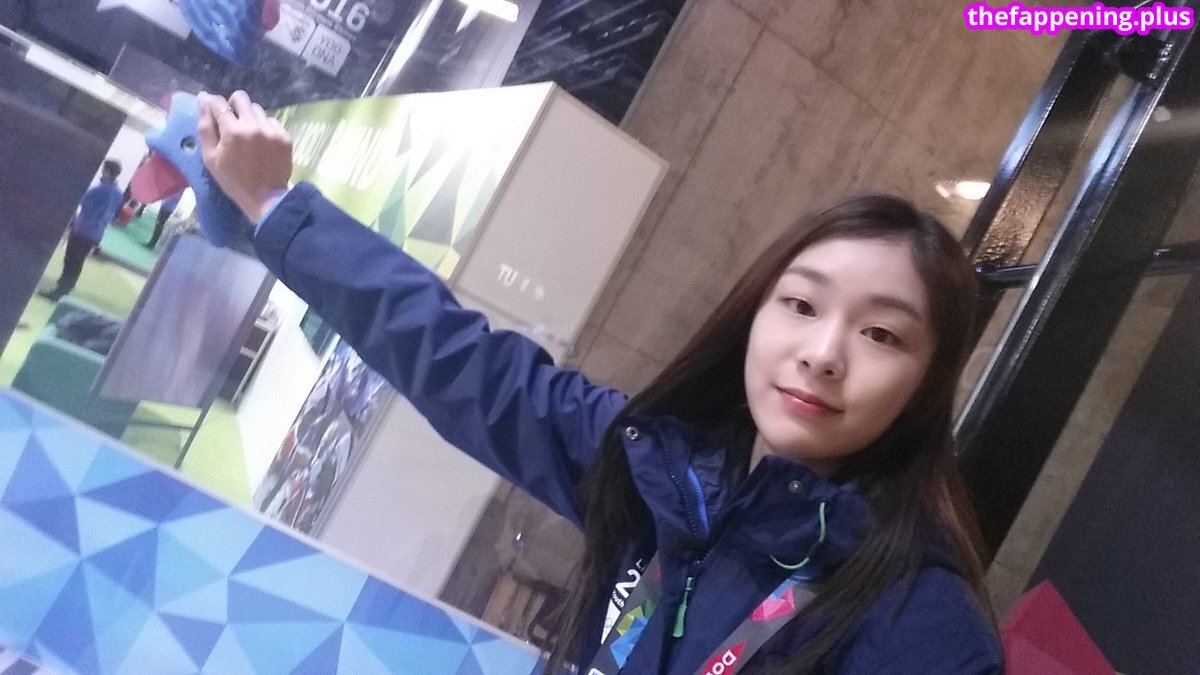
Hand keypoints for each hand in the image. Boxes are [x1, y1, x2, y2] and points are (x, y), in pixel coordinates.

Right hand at [197, 90, 292, 221]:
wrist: (266, 199)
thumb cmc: (233, 181)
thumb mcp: (210, 158)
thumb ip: (205, 127)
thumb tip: (202, 100)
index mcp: (233, 131)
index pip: (218, 103)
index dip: (212, 102)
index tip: (210, 106)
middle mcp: (254, 125)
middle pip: (241, 98)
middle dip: (233, 105)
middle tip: (231, 120)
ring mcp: (272, 130)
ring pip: (257, 109)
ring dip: (249, 117)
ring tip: (247, 135)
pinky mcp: (285, 136)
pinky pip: (271, 121)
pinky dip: (264, 127)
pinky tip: (261, 143)